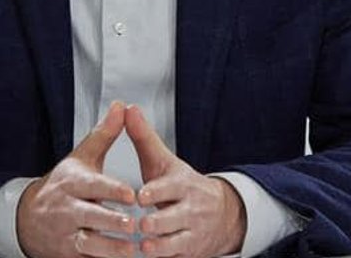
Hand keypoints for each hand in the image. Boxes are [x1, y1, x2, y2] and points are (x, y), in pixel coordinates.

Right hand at [17, 101, 138, 257]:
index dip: (111, 190)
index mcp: (73, 184)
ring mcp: (66, 234)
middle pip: (89, 217)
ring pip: (87, 243)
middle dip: (110, 222)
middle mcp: (68, 209)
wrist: (26, 217)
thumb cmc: (63, 185)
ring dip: (109, 248)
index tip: (130, 193)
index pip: (92, 186)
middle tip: (132, 225)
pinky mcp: (67, 255)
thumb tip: (122, 106)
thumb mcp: (81, 158)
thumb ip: (104, 135)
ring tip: (130, 249)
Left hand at [126, 104, 245, 257]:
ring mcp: (193, 233)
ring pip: (176, 242)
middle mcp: (191, 209)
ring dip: (160, 246)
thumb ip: (143, 137)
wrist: (222, 213)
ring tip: (144, 247)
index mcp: (183, 184)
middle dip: (158, 222)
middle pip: (174, 218)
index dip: (157, 192)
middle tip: (142, 225)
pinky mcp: (191, 253)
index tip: (141, 196)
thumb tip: (127, 108)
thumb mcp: (163, 161)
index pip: (171, 188)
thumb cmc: (180, 186)